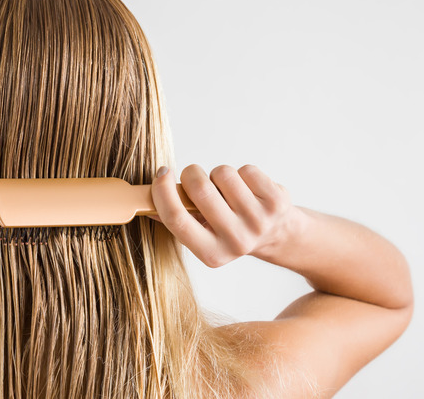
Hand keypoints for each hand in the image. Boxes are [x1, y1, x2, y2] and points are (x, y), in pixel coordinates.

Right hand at [150, 164, 297, 267]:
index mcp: (211, 254)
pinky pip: (246, 170)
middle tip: (194, 177)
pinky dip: (243, 173)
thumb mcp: (203, 235)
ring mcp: (259, 221)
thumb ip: (176, 219)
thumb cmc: (230, 230)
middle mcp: (236, 241)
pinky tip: (248, 188)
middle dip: (192, 174)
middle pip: (199, 190)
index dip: (163, 192)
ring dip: (219, 174)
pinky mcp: (276, 202)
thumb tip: (144, 200)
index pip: (177, 219)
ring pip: (223, 174)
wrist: (278, 236)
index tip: (161, 173)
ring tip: (227, 189)